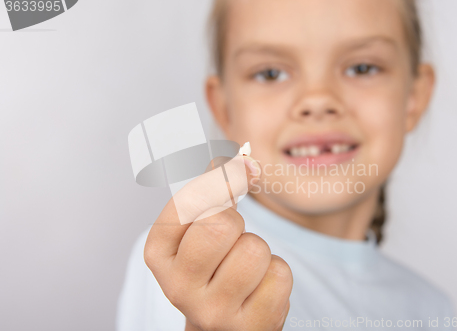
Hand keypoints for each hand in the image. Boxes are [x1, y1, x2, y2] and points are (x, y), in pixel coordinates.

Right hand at [144, 155, 292, 330]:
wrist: (223, 324)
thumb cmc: (211, 268)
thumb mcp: (198, 228)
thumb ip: (213, 190)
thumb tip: (244, 160)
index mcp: (158, 254)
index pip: (189, 200)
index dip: (218, 180)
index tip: (232, 167)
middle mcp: (178, 287)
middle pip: (222, 224)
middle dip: (235, 224)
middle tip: (230, 240)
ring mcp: (213, 311)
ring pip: (255, 250)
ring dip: (258, 252)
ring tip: (243, 269)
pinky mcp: (251, 325)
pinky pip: (279, 274)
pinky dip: (275, 274)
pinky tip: (257, 288)